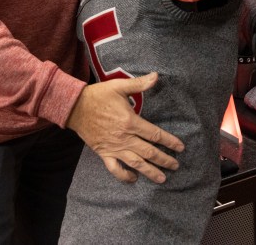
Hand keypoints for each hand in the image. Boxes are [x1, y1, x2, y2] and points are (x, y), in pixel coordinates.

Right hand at [66, 72, 184, 182]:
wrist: (74, 107)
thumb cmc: (98, 96)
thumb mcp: (119, 86)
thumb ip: (139, 84)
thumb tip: (156, 76)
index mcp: (130, 122)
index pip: (155, 134)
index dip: (169, 141)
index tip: (180, 147)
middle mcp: (124, 138)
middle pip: (149, 152)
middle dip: (164, 160)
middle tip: (176, 165)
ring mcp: (114, 147)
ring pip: (136, 163)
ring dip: (150, 172)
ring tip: (162, 178)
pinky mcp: (104, 153)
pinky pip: (115, 168)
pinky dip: (124, 176)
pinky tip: (133, 179)